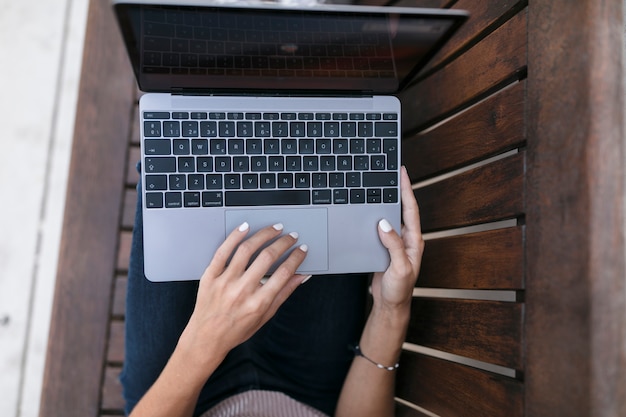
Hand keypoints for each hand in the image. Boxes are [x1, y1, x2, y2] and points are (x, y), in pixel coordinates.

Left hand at [179, 222, 308, 367]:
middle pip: (267, 257)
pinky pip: (223, 251)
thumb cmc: (236, 329)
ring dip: (264, 235)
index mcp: (258, 303)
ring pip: (246, 249)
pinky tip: (245, 228)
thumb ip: (284, 293)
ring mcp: (225, 282)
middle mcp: (242, 291)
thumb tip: (301, 276)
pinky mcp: (210, 276)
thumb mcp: (265, 316)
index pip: (283, 273)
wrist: (206, 338)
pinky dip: (235, 236)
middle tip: (290, 236)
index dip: (296, 258)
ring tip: (274, 229)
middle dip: (283, 243)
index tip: (302, 249)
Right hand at [371, 166, 423, 312]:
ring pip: (390, 216)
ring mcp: (395, 243)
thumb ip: (393, 245)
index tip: (402, 173)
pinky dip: (374, 215)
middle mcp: (406, 239)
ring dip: (386, 201)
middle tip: (392, 172)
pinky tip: (368, 208)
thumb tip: (384, 224)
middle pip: (402, 208)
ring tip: (380, 184)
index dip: (407, 190)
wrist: (390, 305)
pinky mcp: (384, 248)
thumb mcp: (399, 267)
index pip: (410, 209)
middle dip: (398, 189)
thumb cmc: (399, 289)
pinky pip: (379, 228)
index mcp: (413, 241)